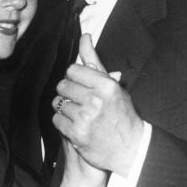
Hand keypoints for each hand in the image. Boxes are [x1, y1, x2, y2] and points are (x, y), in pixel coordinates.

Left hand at [53, 34, 144, 178]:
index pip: (73, 70)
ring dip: (65, 108)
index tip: (81, 85)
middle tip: (78, 100)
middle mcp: (96, 100)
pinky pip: (56, 120)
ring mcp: (85, 117)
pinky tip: (75, 124)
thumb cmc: (122, 115)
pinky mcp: (76, 133)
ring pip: (58, 103)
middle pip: (63, 85)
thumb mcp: (114, 87)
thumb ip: (95, 63)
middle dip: (68, 92)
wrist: (130, 149)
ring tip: (78, 114)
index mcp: (106, 85)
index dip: (74, 78)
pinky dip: (62, 122)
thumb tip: (84, 37)